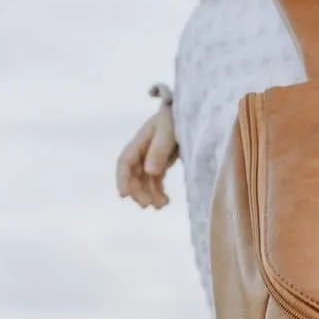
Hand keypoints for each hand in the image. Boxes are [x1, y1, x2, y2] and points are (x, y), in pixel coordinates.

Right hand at [116, 93, 178, 208]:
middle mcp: (144, 150)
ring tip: (162, 206)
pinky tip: (166, 201)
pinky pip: (156, 180)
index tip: (124, 195)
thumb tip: (149, 172)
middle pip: (133, 174)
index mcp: (141, 140)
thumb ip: (160, 150)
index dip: (122, 178)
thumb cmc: (180, 117)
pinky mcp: (163, 162)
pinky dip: (158, 192)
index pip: (125, 162)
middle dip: (138, 191)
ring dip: (150, 194)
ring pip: (145, 180)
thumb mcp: (170, 130)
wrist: (196, 112)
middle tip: (148, 205)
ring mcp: (153, 156)